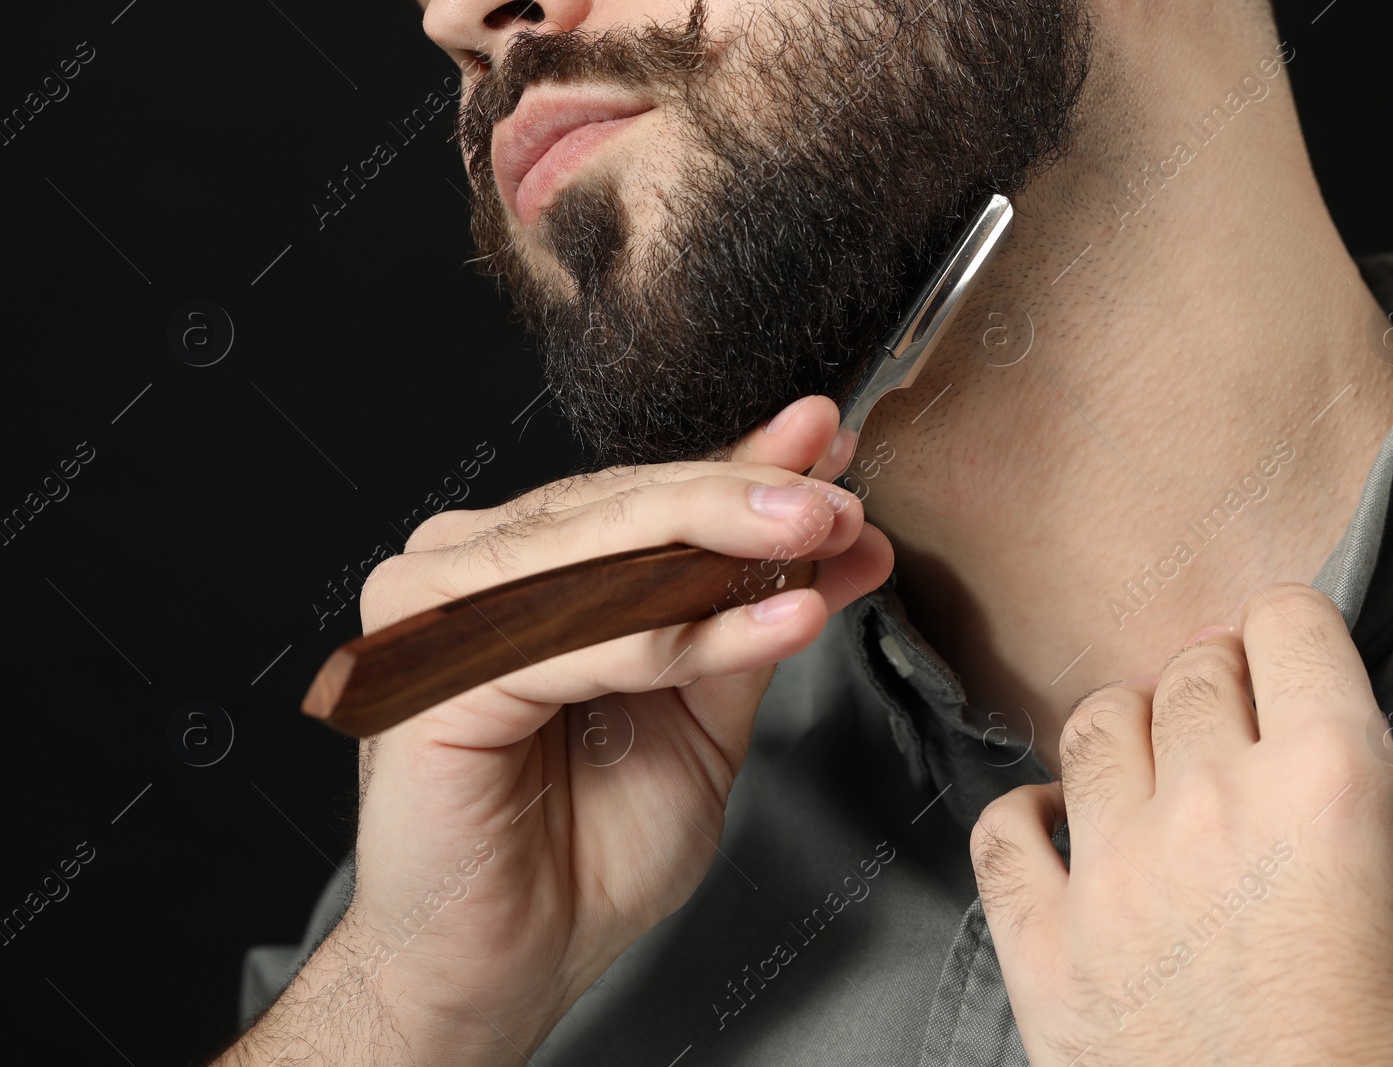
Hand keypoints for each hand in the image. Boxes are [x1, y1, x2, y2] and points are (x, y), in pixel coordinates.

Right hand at [220, 396, 891, 1065]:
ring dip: (727, 539)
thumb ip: (747, 621)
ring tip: (824, 535)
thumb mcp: (701, 714)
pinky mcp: (434, 675)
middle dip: (748, 494)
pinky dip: (690, 630)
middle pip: (623, 505)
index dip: (744, 470)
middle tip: (838, 497)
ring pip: (604, 551)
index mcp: (527, 571)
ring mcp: (441, 615)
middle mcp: (472, 573)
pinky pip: (585, 636)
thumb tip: (833, 543)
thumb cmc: (589, 846)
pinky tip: (783, 620)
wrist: (512, 964)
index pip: (645, 498)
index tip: (831, 452)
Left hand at [972, 583, 1392, 1065]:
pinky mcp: (1044, 942)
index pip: (1287, 625)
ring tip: (1153, 772)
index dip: (1291, 631)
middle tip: (1231, 729)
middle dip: (1218, 684)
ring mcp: (1114, 872)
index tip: (1285, 654)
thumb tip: (1325, 754)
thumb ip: (1391, 812)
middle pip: (1189, 670)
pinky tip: (1065, 829)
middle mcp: (1210, 805)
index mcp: (1329, 784)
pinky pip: (1003, 828)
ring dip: (1130, 731)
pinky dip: (1030, 815)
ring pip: (1093, 726)